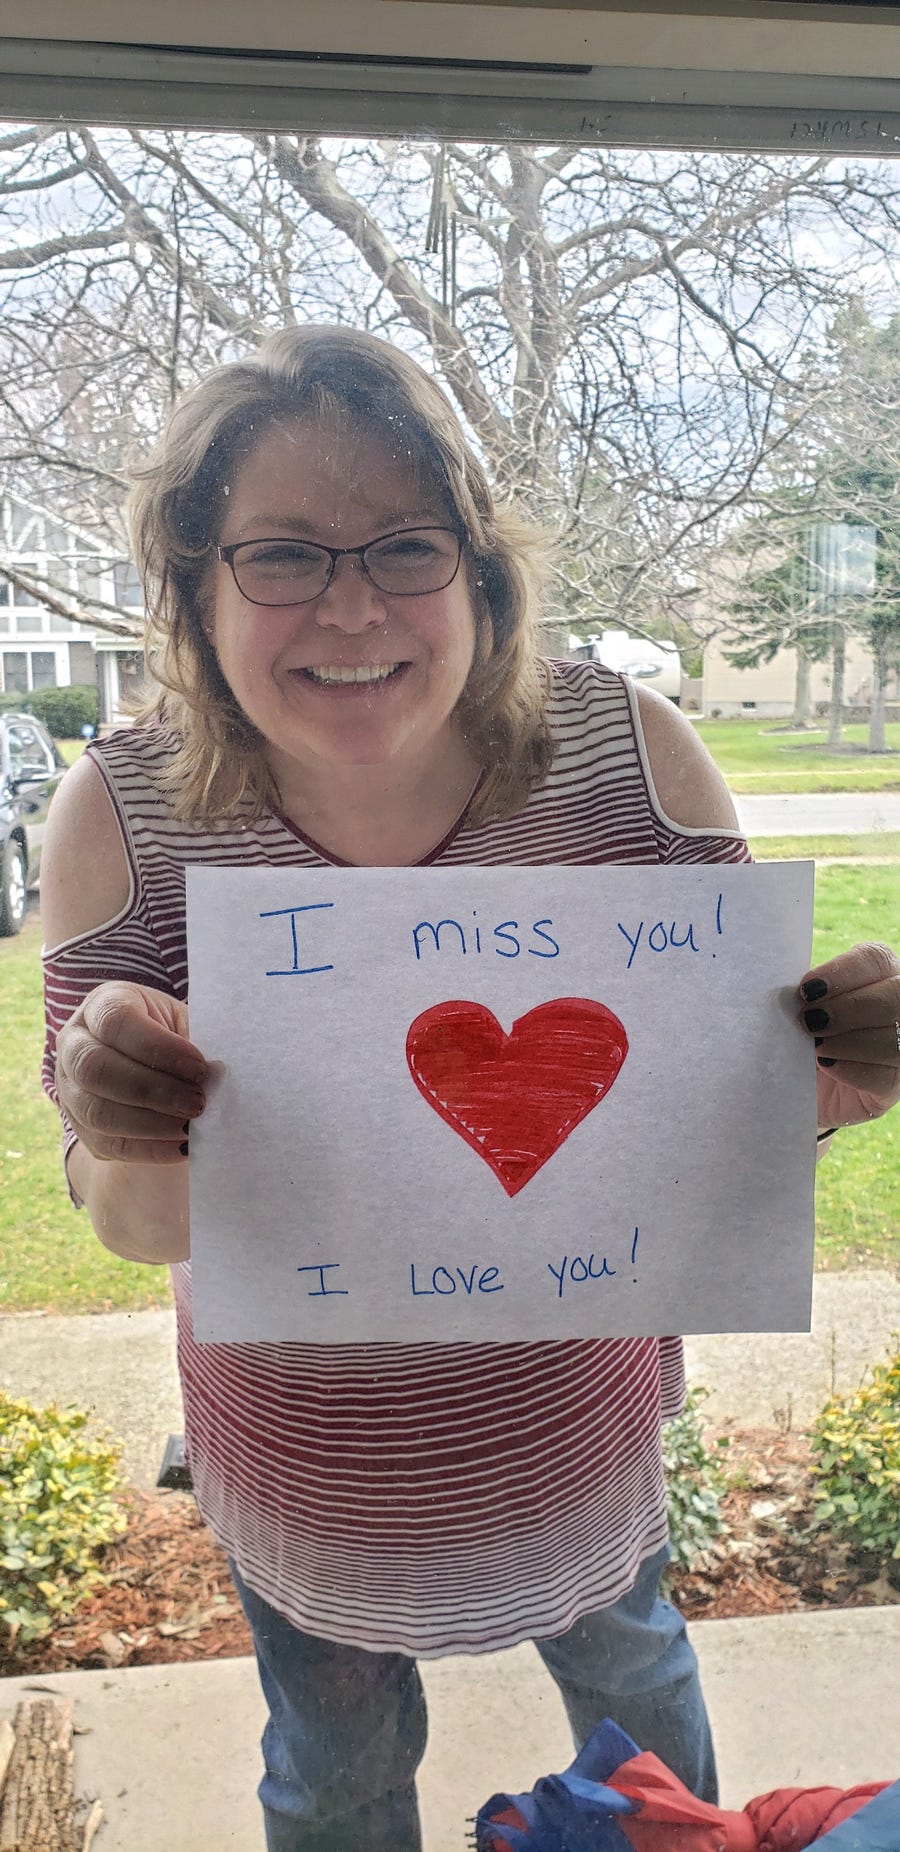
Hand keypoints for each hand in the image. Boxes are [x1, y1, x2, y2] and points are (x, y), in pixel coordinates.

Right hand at [55, 982, 206, 1163]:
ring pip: (96, 1111)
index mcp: (103, 1004)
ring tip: (192, 1127)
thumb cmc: (177, 1038)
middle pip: (95, 1068)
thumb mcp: (185, 1025)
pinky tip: (183, 1147)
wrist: (156, 1068)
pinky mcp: (81, 1128)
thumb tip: (217, 1075)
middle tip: (198, 1103)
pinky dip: (150, 1149)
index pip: (116, 1021)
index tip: (199, 1067)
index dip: (159, 1047)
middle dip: (153, 1090)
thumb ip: (198, 1041)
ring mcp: (69, 1088)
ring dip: (151, 1123)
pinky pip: (108, 1144)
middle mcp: (75, 1043)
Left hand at [799, 943, 899, 1127]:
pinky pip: (885, 1076)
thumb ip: (807, 998)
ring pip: (894, 1039)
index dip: (844, 971)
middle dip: (850, 1007)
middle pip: (894, 996)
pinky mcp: (894, 1085)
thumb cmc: (799, 1040)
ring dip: (849, 1041)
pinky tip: (827, 1065)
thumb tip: (795, 992)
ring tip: (815, 1046)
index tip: (807, 989)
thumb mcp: (801, 1012)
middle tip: (810, 1020)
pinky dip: (852, 1070)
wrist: (795, 1088)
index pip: (876, 960)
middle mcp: (898, 1007)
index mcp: (878, 976)